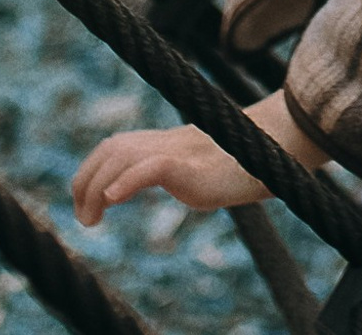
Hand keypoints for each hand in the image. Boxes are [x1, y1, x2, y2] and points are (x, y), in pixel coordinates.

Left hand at [70, 92, 325, 224]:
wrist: (277, 149)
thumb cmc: (242, 160)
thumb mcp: (199, 168)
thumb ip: (176, 170)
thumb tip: (159, 181)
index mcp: (166, 143)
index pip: (116, 145)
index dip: (93, 169)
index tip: (85, 203)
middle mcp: (167, 143)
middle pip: (112, 148)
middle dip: (86, 179)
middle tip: (85, 219)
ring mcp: (179, 152)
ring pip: (124, 157)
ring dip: (99, 187)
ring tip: (91, 219)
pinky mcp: (191, 165)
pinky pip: (152, 168)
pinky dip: (127, 181)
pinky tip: (115, 199)